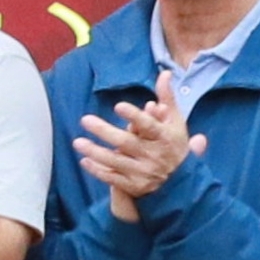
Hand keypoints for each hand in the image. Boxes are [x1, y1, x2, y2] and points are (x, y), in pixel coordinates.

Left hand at [73, 88, 193, 214]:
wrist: (182, 182)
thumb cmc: (174, 144)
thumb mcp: (175, 121)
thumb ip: (167, 98)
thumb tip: (164, 73)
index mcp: (165, 137)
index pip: (149, 126)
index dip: (134, 116)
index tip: (118, 106)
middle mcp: (154, 156)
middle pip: (126, 143)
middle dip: (104, 131)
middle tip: (85, 120)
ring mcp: (144, 173)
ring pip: (116, 161)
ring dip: (95, 151)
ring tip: (77, 142)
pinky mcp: (135, 186)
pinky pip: (113, 179)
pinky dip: (98, 171)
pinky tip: (84, 160)